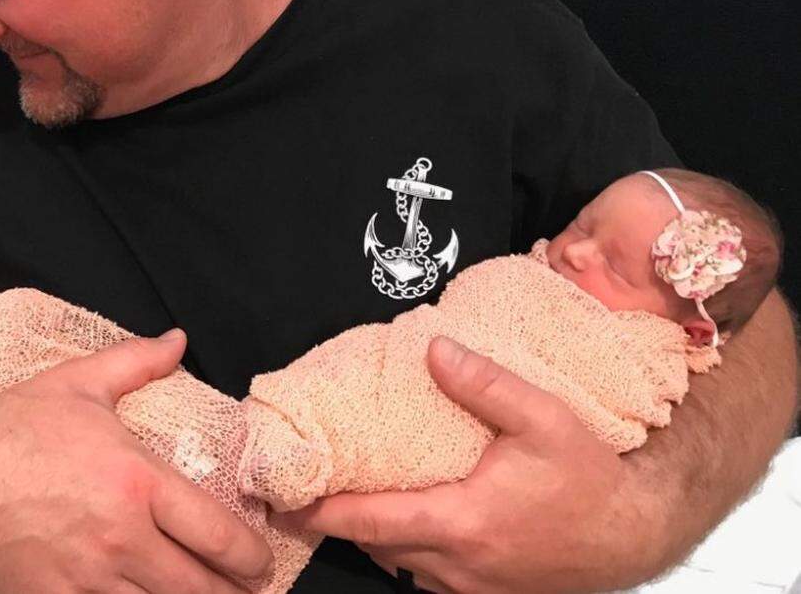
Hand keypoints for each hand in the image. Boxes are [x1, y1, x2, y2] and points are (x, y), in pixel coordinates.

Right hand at [0, 329, 273, 592]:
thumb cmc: (15, 426)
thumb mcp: (81, 384)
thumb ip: (139, 362)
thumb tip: (178, 340)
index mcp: (136, 481)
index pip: (216, 533)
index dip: (250, 555)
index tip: (260, 561)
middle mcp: (120, 537)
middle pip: (197, 588)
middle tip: (245, 589)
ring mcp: (85, 579)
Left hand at [273, 336, 663, 593]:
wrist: (633, 531)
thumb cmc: (588, 476)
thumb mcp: (543, 418)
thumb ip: (486, 385)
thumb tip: (434, 351)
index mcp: (464, 522)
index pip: (374, 522)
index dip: (324, 512)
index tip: (287, 499)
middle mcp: (460, 565)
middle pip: (378, 546)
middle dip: (339, 521)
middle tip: (305, 489)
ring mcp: (473, 587)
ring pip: (400, 565)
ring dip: (373, 535)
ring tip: (347, 497)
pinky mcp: (486, 593)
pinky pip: (427, 576)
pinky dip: (405, 550)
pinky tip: (405, 518)